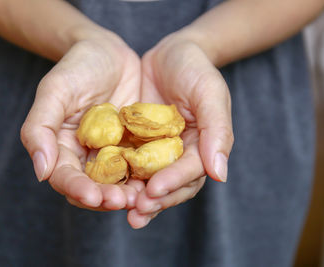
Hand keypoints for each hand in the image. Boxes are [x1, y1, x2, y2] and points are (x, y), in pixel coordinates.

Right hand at [21, 32, 144, 210]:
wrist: (108, 52)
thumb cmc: (77, 67)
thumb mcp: (54, 91)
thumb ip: (40, 128)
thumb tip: (41, 171)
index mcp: (62, 148)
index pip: (65, 177)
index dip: (77, 189)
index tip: (93, 196)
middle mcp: (87, 156)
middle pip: (93, 188)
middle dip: (107, 198)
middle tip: (124, 201)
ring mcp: (113, 153)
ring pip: (119, 183)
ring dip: (130, 193)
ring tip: (143, 197)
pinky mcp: (134, 147)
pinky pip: (141, 166)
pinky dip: (148, 176)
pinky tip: (160, 178)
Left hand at [127, 32, 233, 227]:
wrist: (169, 54)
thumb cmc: (195, 70)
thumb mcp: (210, 93)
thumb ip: (217, 130)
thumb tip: (220, 174)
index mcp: (201, 148)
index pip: (191, 172)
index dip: (174, 182)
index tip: (155, 189)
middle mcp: (179, 156)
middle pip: (170, 186)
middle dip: (154, 200)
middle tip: (135, 212)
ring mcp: (155, 153)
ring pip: (148, 182)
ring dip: (135, 198)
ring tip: (120, 208)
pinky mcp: (135, 146)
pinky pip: (127, 165)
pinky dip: (119, 178)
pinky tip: (104, 188)